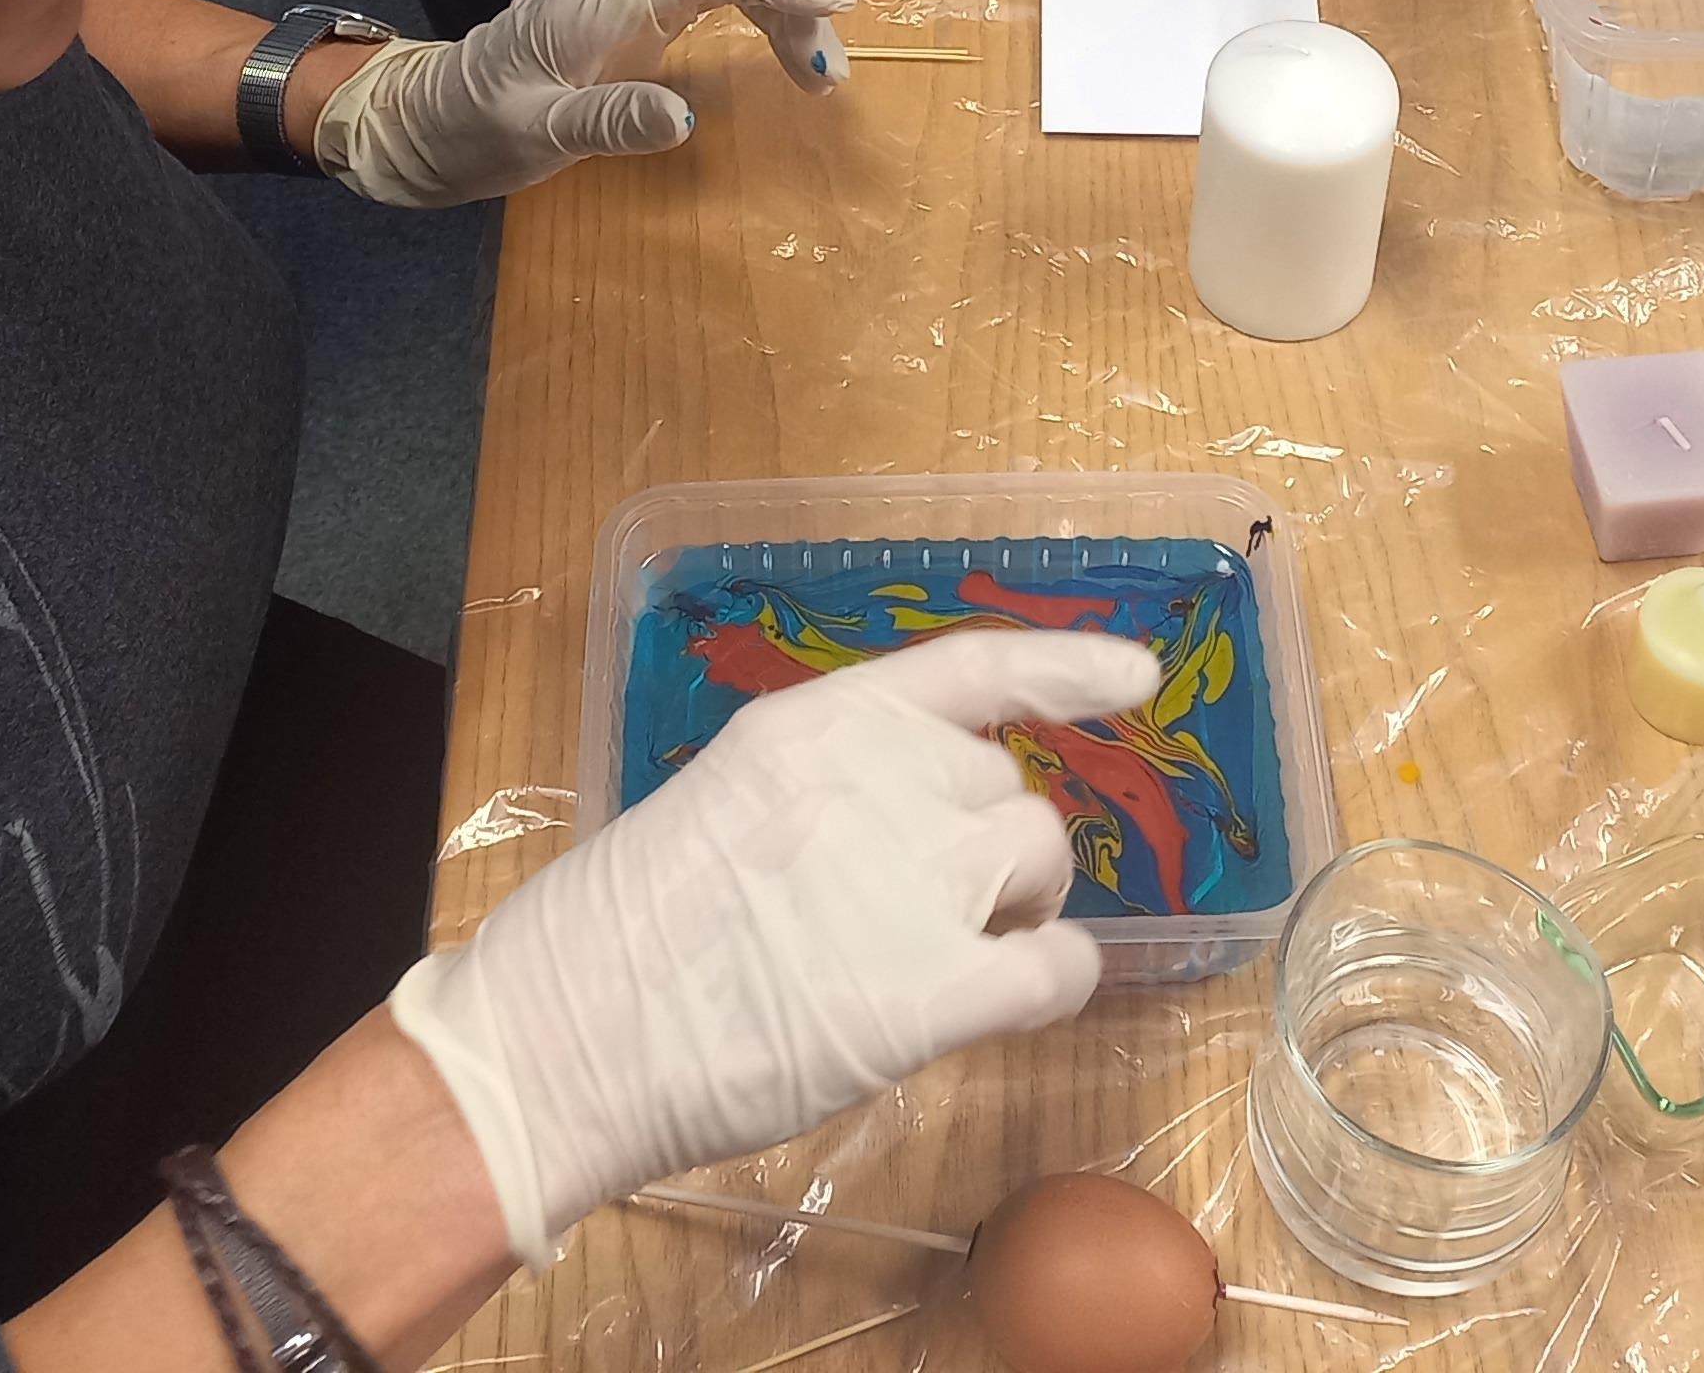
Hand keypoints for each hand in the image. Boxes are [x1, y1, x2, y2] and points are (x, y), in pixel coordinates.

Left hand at [309, 0, 851, 207]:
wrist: (425, 121)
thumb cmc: (474, 128)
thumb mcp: (535, 135)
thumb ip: (607, 121)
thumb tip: (684, 117)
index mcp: (595, 2)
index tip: (834, 2)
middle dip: (788, 2)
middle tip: (827, 76)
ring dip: (778, 10)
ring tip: (817, 76)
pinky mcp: (629, 16)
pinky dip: (753, 15)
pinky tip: (779, 51)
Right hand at [389, 628, 1162, 1265]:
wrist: (566, 1038)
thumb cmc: (617, 937)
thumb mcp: (723, 803)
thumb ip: (825, 795)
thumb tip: (905, 825)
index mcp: (815, 725)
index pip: (971, 669)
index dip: (1066, 665)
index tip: (1137, 674)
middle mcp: (879, 779)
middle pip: (1004, 786)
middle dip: (989, 842)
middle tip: (937, 907)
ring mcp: (913, 883)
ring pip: (1036, 860)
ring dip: (1020, 904)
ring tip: (958, 953)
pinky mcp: (932, 991)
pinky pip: (1055, 968)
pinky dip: (1060, 978)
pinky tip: (1025, 996)